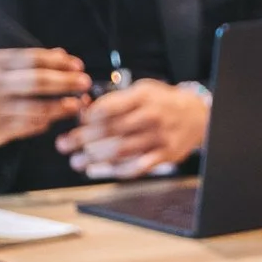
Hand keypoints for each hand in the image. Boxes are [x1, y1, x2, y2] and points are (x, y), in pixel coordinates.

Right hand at [0, 48, 88, 154]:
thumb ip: (28, 61)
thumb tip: (63, 55)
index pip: (33, 59)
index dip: (59, 62)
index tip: (78, 65)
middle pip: (38, 82)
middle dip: (66, 82)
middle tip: (85, 83)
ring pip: (37, 108)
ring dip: (62, 107)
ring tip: (77, 104)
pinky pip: (30, 126)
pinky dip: (45, 121)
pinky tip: (54, 118)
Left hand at [54, 79, 209, 178]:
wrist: (198, 115)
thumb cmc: (163, 102)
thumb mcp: (142, 90)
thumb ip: (115, 99)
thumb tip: (83, 110)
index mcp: (143, 97)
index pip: (109, 107)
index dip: (87, 117)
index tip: (74, 122)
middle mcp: (152, 116)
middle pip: (111, 130)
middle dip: (82, 139)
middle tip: (63, 144)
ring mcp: (159, 137)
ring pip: (120, 150)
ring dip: (93, 158)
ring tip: (76, 162)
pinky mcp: (165, 155)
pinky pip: (136, 167)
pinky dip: (114, 171)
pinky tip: (98, 170)